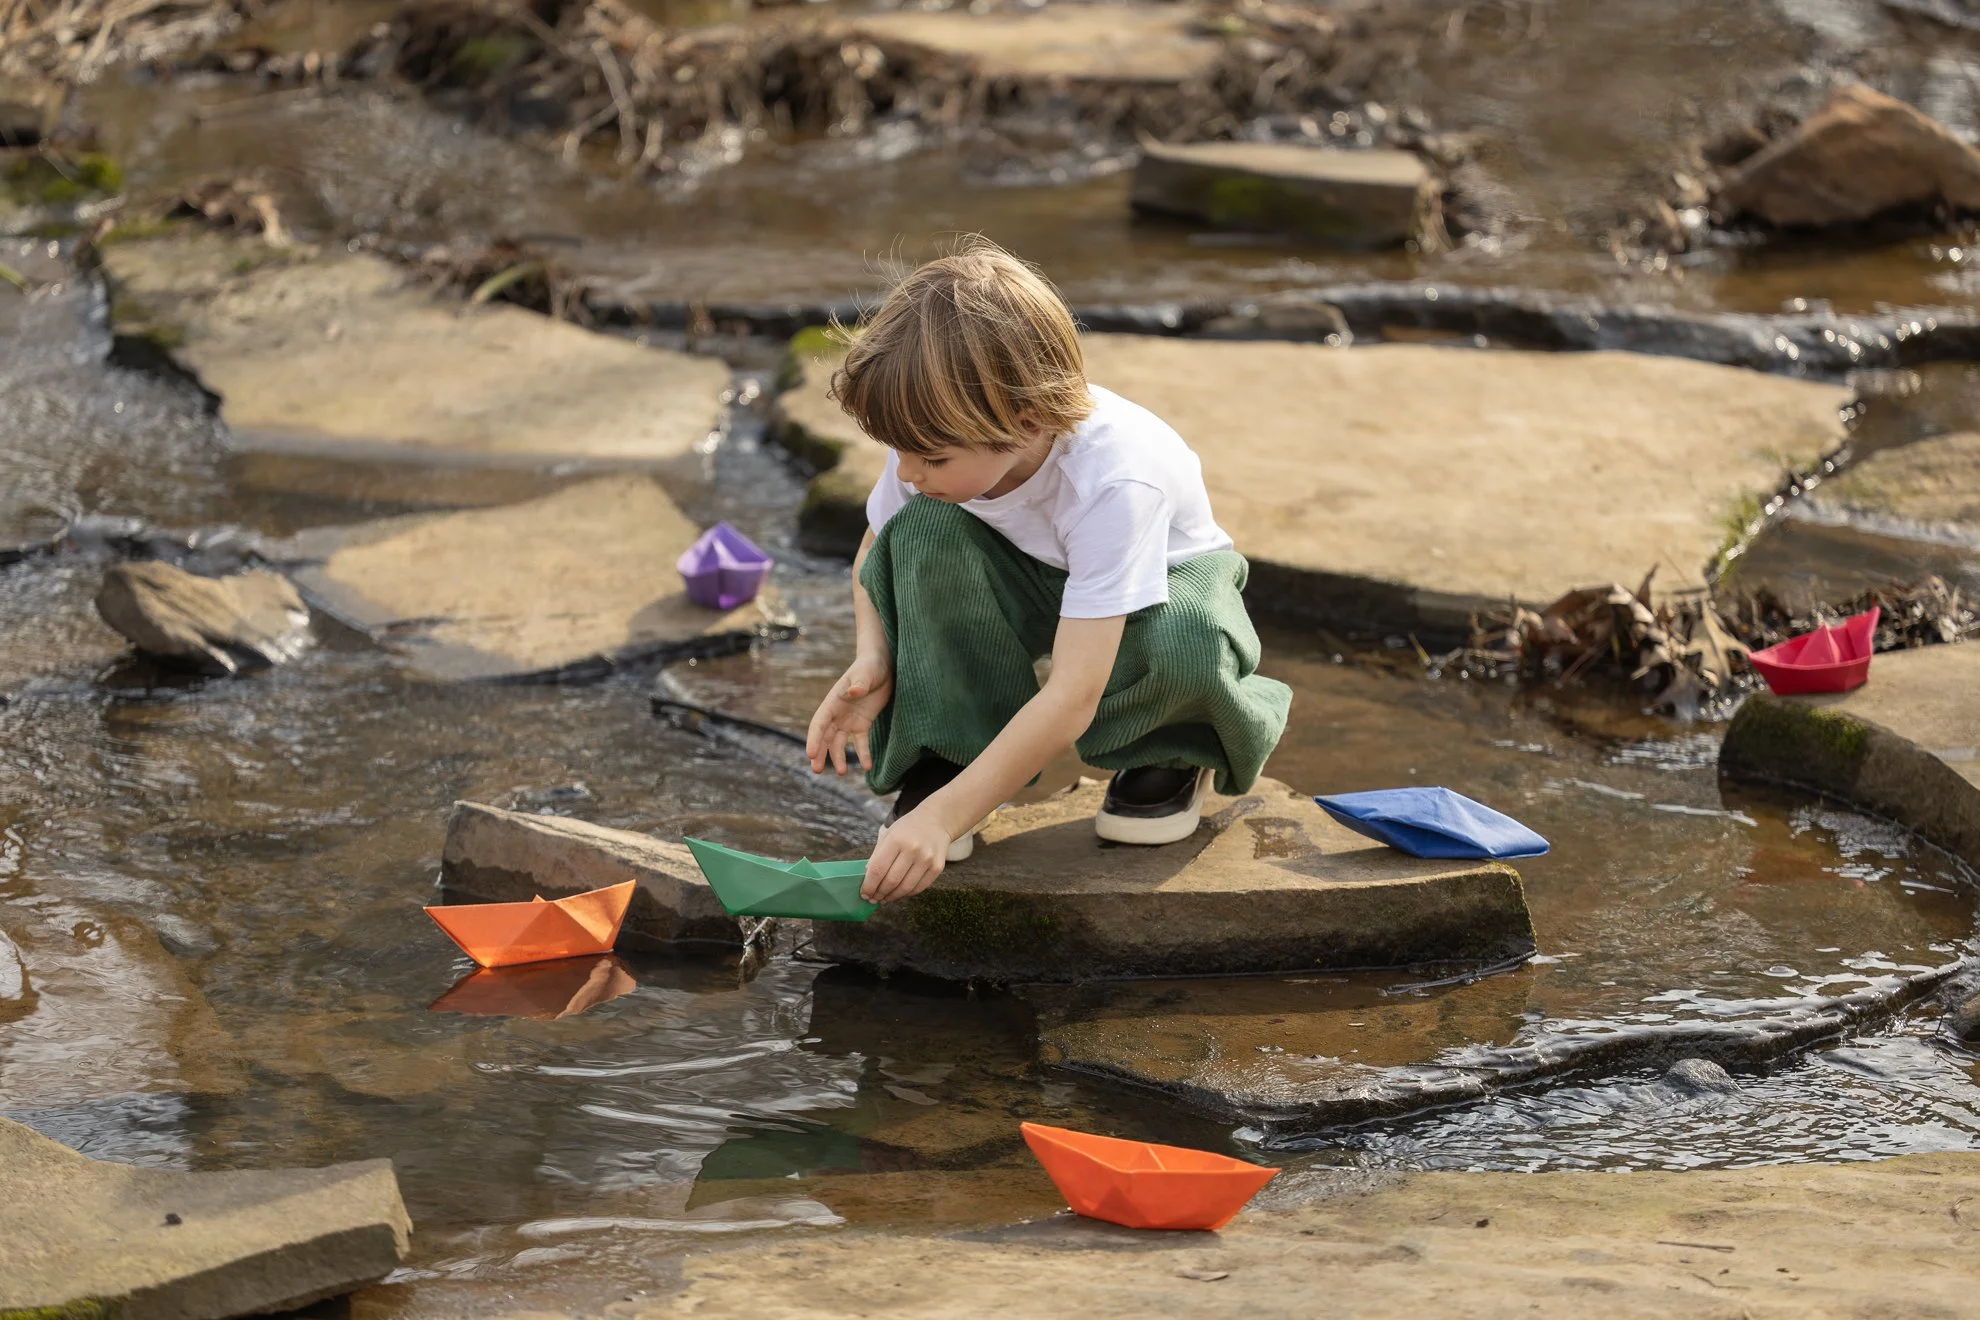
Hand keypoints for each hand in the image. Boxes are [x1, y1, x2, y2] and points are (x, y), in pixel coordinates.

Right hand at [806, 652, 892, 775]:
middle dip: (820, 754)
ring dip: (838, 758)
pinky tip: (867, 767)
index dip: (814, 739)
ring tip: (842, 773)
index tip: (810, 754)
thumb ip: (860, 684)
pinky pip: (860, 742)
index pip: (819, 723)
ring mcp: (848, 721)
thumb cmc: (870, 667)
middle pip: (825, 737)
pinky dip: (863, 754)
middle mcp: (837, 714)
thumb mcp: (865, 674)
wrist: (882, 666)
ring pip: (839, 743)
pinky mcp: (862, 724)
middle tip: (816, 770)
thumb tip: (853, 692)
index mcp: (832, 702)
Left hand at [864, 807, 947, 901]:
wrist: (935, 821)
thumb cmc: (908, 829)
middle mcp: (913, 849)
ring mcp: (927, 859)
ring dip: (892, 897)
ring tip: (885, 898)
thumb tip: (868, 880)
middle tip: (874, 899)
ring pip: (905, 888)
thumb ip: (877, 856)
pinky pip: (919, 888)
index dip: (869, 886)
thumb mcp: (888, 835)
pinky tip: (900, 893)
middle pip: (891, 881)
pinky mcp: (937, 867)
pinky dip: (907, 894)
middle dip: (879, 894)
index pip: (878, 869)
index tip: (864, 894)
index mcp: (896, 840)